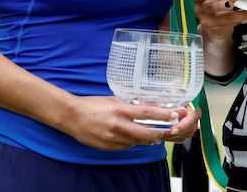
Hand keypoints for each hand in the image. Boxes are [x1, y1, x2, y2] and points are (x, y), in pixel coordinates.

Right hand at [62, 95, 192, 150]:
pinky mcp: (108, 147)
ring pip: (137, 142)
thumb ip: (129, 105)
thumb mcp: (113, 100)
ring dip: (147, 139)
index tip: (174, 114)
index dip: (163, 115)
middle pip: (145, 133)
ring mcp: (113, 138)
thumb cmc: (92, 105)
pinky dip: (132, 142)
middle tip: (167, 131)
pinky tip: (133, 137)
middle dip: (159, 133)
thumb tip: (147, 107)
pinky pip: (126, 146)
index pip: (147, 113)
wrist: (72, 116)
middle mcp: (118, 125)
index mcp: (120, 110)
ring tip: (153, 135)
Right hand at [193, 0, 246, 40]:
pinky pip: (231, 23)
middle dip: (219, 5)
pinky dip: (242, 18)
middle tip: (229, 4)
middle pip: (209, 7)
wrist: (213, 25)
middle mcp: (200, 10)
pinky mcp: (218, 28)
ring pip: (222, 18)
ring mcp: (209, 21)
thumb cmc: (212, 3)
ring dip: (236, 15)